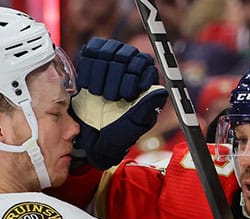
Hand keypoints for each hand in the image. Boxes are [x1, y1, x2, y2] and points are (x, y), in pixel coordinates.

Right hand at [70, 37, 166, 168]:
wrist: (92, 137)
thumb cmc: (117, 133)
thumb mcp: (134, 125)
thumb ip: (147, 107)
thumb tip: (162, 90)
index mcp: (146, 82)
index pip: (145, 62)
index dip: (133, 76)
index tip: (125, 95)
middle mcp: (131, 68)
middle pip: (127, 53)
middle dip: (115, 77)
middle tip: (110, 98)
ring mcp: (112, 62)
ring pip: (109, 50)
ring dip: (100, 73)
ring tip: (99, 94)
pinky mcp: (93, 61)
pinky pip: (92, 51)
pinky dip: (87, 67)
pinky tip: (88, 85)